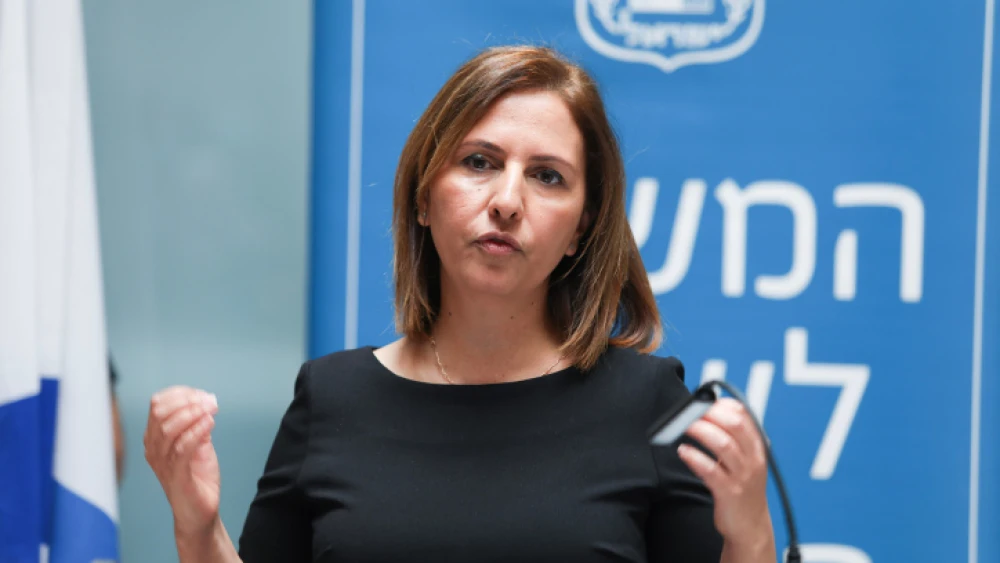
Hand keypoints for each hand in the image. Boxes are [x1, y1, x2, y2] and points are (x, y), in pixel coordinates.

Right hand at [144, 386, 220, 536]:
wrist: (199, 512)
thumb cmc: (196, 478)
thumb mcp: (198, 444)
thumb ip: (197, 424)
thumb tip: (204, 404)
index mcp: (155, 438)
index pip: (158, 404)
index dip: (181, 394)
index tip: (203, 395)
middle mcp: (153, 449)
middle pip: (160, 412)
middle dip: (187, 401)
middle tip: (209, 401)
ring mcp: (162, 463)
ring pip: (169, 428)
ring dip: (193, 414)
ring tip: (211, 410)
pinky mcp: (175, 476)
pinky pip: (182, 448)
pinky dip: (196, 431)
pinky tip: (209, 423)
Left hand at [677, 398, 772, 548]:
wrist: (750, 526)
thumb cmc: (742, 489)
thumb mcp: (744, 460)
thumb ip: (731, 438)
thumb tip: (705, 412)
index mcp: (756, 447)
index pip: (743, 415)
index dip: (721, 404)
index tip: (702, 402)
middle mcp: (753, 458)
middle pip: (734, 425)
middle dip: (709, 414)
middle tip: (689, 412)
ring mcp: (742, 476)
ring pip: (723, 444)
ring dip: (700, 431)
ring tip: (683, 427)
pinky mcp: (729, 493)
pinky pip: (711, 470)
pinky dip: (695, 458)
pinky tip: (683, 452)